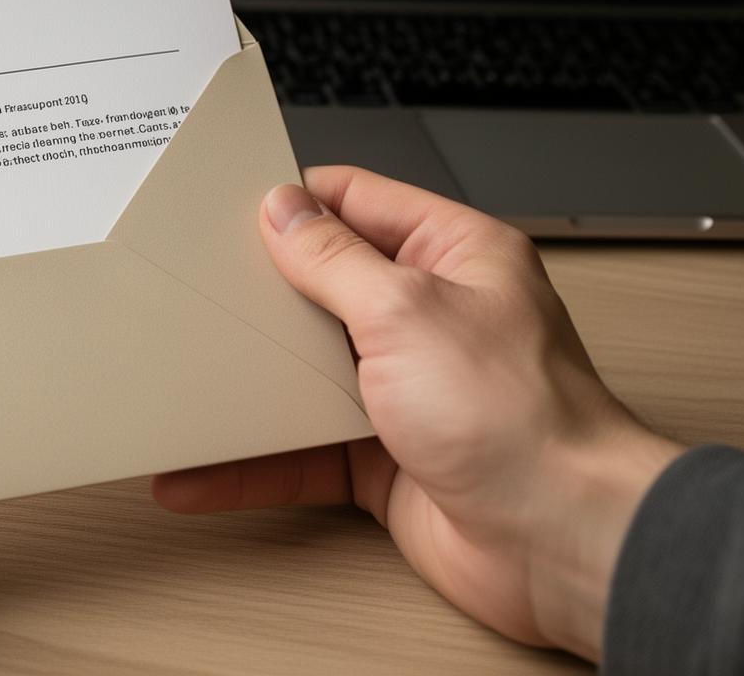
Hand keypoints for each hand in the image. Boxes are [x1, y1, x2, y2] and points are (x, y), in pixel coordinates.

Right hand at [152, 166, 681, 660]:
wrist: (561, 541)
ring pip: (305, 375)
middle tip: (191, 289)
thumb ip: (334, 259)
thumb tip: (284, 211)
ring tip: (182, 377)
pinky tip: (201, 469)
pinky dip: (249, 462)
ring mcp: (406, 391)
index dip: (293, 202)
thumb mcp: (408, 309)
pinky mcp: (383, 458)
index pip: (358, 202)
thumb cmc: (525, 420)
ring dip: (247, 384)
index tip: (227, 207)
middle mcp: (431, 318)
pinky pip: (300, 452)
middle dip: (257, 297)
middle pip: (322, 289)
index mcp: (455, 256)